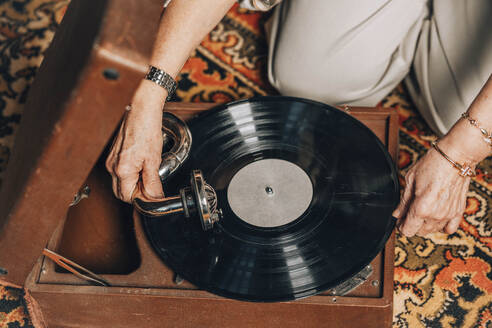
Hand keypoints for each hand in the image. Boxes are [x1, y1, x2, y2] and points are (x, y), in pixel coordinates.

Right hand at [106, 81, 166, 202]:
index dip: (142, 200)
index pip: (128, 197)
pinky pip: (120, 172)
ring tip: (150, 175)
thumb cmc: (146, 129)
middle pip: (122, 192)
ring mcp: (112, 160)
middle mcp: (113, 166)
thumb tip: (155, 197)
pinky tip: (143, 167)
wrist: (141, 110)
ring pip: (121, 183)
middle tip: (153, 188)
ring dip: (135, 184)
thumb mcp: (154, 160)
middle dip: (138, 194)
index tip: (154, 197)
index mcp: (122, 170)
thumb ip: (153, 182)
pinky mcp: (114, 155)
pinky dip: (132, 175)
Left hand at [392, 145, 470, 236]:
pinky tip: (436, 217)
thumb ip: (403, 201)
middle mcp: (436, 215)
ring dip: (425, 224)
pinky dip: (442, 226)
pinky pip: (449, 228)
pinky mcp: (458, 211)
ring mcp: (449, 215)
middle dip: (411, 224)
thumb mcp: (410, 181)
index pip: (408, 230)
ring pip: (433, 230)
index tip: (399, 220)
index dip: (401, 226)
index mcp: (421, 208)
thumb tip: (397, 214)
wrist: (456, 157)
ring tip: (421, 210)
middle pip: (419, 232)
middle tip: (408, 212)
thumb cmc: (432, 165)